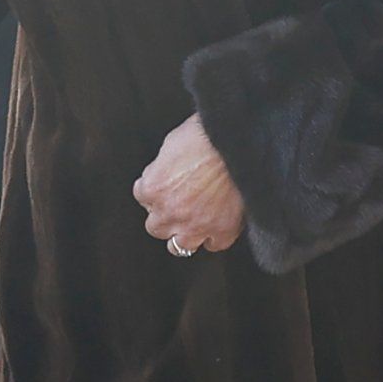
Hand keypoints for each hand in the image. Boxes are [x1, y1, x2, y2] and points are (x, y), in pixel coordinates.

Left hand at [133, 114, 245, 256]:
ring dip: (185, 236)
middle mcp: (169, 212)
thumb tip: (166, 170)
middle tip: (180, 206)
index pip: (143, 197)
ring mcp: (196, 224)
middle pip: (156, 227)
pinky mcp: (223, 228)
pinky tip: (219, 226)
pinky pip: (215, 244)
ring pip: (179, 246)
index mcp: (151, 189)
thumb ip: (163, 165)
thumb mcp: (172, 143)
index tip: (168, 185)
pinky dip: (216, 238)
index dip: (158, 190)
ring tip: (195, 225)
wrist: (239, 142)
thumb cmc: (208, 135)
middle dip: (166, 217)